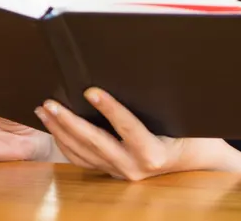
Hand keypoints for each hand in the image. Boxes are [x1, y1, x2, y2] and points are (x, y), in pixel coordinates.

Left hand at [35, 88, 224, 179]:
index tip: (90, 90)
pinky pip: (82, 160)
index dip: (109, 108)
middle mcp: (135, 167)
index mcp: (153, 153)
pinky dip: (64, 142)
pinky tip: (52, 126)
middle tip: (50, 102)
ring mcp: (121, 172)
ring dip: (60, 130)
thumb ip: (158, 101)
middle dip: (69, 122)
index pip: (128, 127)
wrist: (196, 163)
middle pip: (95, 142)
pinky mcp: (111, 173)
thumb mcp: (180, 117)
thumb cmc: (190, 133)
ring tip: (44, 110)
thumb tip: (134, 67)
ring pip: (83, 152)